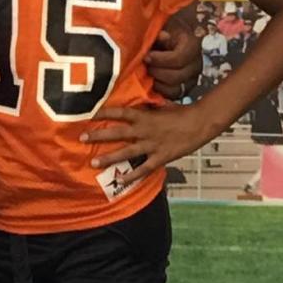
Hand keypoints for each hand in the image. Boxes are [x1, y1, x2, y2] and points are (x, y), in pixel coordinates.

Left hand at [80, 101, 211, 187]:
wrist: (200, 123)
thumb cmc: (181, 113)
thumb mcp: (161, 106)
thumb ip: (147, 107)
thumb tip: (135, 102)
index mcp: (145, 116)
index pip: (120, 112)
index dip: (104, 112)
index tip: (88, 112)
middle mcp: (145, 130)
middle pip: (118, 132)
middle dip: (99, 135)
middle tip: (81, 137)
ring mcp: (152, 145)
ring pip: (127, 152)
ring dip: (110, 157)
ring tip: (94, 162)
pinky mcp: (161, 157)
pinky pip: (144, 168)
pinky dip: (132, 175)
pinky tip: (120, 180)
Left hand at [145, 17, 201, 99]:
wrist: (172, 37)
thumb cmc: (164, 30)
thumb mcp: (163, 26)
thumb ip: (161, 32)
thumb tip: (163, 35)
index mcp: (193, 47)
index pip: (178, 59)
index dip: (160, 60)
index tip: (146, 56)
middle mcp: (196, 65)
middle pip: (175, 77)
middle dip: (156, 72)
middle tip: (145, 66)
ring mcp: (192, 80)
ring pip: (174, 90)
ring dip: (157, 84)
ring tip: (148, 74)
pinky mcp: (185, 90)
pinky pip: (172, 98)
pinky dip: (160, 92)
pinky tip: (151, 83)